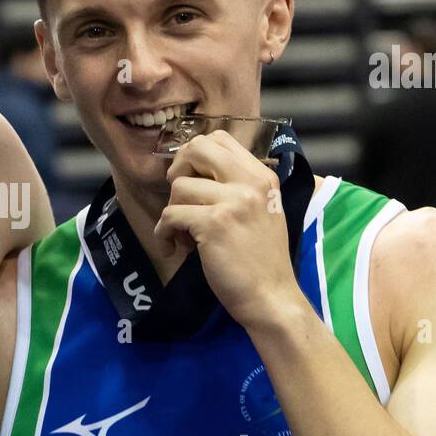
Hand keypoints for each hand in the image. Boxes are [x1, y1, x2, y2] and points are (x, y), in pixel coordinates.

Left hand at [154, 130, 299, 329]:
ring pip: (179, 187)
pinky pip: (170, 215)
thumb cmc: (261, 260)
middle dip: (178, 170)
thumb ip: (236, 187)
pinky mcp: (214, 224)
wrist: (271, 296)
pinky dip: (164, 233)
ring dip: (173, 213)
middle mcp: (250, 182)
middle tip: (181, 198)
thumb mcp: (260, 211)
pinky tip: (174, 248)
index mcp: (262, 176)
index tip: (192, 179)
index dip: (195, 155)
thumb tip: (191, 171)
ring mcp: (233, 201)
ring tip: (185, 235)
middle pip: (197, 148)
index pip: (220, 138)